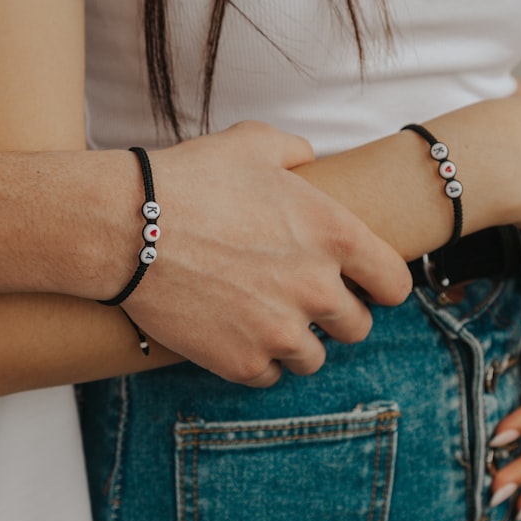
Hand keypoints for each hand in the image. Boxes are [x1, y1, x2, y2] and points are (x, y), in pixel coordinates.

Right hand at [122, 121, 412, 387]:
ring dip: (295, 342)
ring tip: (263, 319)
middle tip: (301, 300)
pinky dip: (255, 360)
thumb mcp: (253, 144)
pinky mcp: (241, 361)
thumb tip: (308, 159)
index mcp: (335, 235)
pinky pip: (268, 376)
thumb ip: (296, 151)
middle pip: (357, 327)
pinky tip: (234, 335)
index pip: (394, 283)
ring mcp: (280, 331)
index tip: (363, 286)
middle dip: (335, 315)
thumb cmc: (190, 178)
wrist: (125, 226)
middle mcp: (317, 288)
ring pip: (313, 358)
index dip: (380, 285)